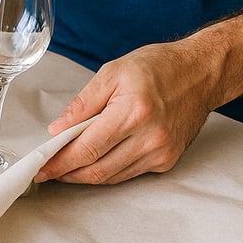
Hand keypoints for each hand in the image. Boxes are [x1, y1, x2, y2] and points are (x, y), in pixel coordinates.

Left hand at [33, 41, 216, 184]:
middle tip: (49, 169)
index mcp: (133, 111)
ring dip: (87, 174)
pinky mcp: (167, 160)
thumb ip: (84, 103)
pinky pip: (130, 173)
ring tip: (69, 164)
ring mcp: (161, 152)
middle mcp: (149, 137)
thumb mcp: (114, 71)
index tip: (41, 167)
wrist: (201, 72)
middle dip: (68, 173)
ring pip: (112, 176)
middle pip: (98, 169)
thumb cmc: (159, 66)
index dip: (59, 162)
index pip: (87, 149)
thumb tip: (58, 129)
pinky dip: (110, 169)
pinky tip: (99, 157)